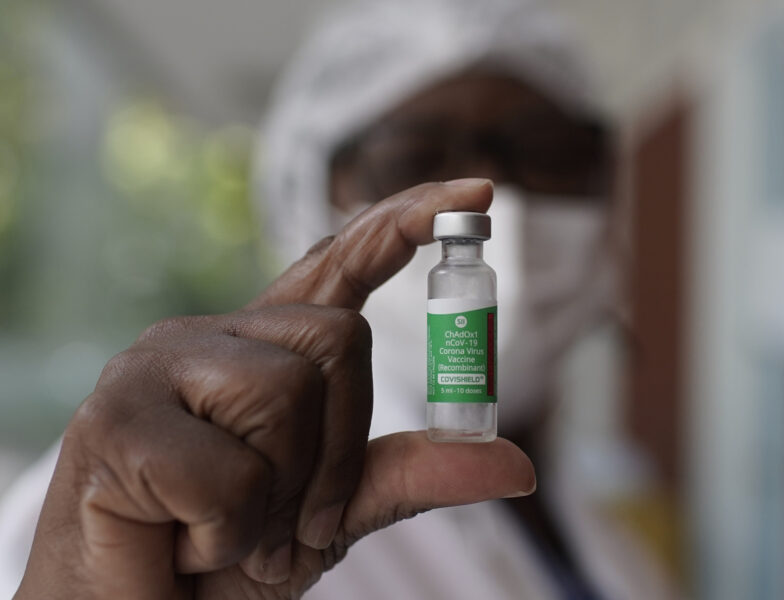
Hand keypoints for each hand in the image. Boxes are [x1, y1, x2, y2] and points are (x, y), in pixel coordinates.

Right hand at [15, 179, 534, 599]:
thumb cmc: (227, 558)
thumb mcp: (333, 515)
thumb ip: (410, 474)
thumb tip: (519, 464)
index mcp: (262, 350)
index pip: (341, 264)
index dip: (406, 222)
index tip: (476, 189)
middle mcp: (211, 337)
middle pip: (340, 340)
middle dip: (338, 455)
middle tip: (294, 528)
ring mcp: (157, 367)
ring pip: (288, 396)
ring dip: (281, 501)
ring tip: (230, 537)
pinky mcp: (116, 416)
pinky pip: (230, 472)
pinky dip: (231, 535)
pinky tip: (185, 543)